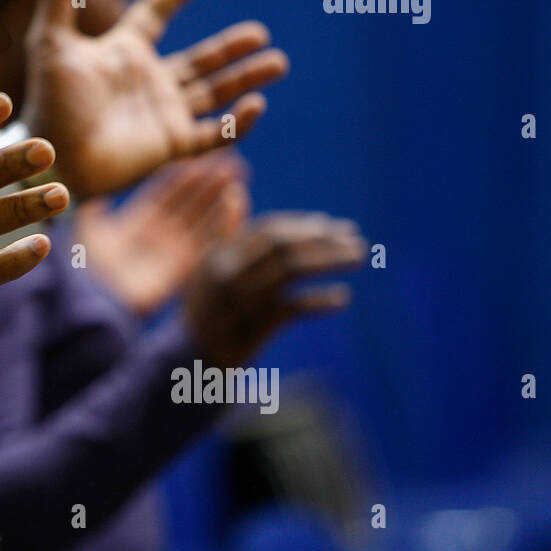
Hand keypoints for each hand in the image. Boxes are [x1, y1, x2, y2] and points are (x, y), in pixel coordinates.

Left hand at [22, 0, 287, 197]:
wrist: (52, 156)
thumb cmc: (49, 101)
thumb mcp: (50, 42)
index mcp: (123, 53)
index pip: (155, 14)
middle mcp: (147, 82)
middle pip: (200, 59)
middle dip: (231, 47)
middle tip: (261, 34)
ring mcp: (161, 113)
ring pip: (214, 93)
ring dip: (246, 79)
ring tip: (278, 63)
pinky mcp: (170, 145)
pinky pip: (212, 134)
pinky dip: (237, 123)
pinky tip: (256, 105)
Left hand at [77, 152, 248, 315]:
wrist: (90, 299)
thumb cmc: (82, 266)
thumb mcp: (85, 229)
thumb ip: (93, 209)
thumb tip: (94, 193)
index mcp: (133, 225)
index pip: (164, 193)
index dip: (183, 175)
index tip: (200, 156)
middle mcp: (156, 238)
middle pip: (188, 204)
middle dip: (208, 182)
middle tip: (230, 160)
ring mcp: (170, 253)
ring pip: (202, 221)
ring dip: (220, 199)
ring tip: (238, 176)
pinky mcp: (182, 269)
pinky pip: (208, 243)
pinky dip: (224, 224)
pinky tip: (236, 202)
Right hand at [184, 212, 365, 367]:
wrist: (191, 360)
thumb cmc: (204, 308)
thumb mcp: (204, 266)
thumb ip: (223, 231)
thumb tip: (237, 191)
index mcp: (218, 253)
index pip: (267, 229)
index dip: (303, 225)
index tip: (332, 226)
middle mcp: (229, 272)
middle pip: (283, 245)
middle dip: (323, 239)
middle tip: (355, 239)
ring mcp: (242, 299)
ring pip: (293, 270)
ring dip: (331, 260)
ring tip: (359, 258)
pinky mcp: (255, 327)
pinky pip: (296, 308)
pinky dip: (322, 301)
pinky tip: (342, 298)